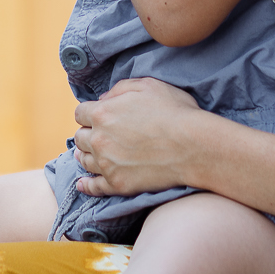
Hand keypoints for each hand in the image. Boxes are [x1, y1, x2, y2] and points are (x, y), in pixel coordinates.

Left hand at [72, 77, 203, 195]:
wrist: (194, 146)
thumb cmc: (175, 112)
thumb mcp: (148, 86)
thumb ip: (119, 89)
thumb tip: (101, 99)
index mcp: (103, 113)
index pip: (80, 113)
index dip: (89, 114)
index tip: (98, 116)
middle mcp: (100, 140)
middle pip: (80, 137)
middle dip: (88, 134)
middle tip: (100, 135)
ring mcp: (107, 164)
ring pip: (84, 160)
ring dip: (86, 155)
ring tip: (92, 155)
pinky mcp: (118, 184)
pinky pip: (94, 187)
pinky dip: (86, 185)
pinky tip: (82, 184)